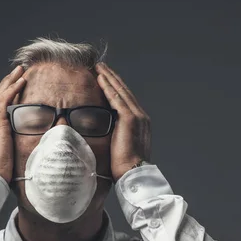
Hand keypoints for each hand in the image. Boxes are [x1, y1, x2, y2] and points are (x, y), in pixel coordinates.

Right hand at [0, 65, 25, 183]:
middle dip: (6, 84)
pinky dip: (11, 89)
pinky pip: (3, 101)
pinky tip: (20, 81)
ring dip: (10, 82)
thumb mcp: (7, 159)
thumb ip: (14, 150)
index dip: (4, 96)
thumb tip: (27, 151)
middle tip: (17, 72)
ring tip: (19, 71)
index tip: (13, 87)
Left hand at [95, 62, 151, 181]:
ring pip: (121, 91)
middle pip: (124, 92)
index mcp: (140, 123)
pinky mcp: (130, 119)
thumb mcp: (121, 146)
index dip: (116, 88)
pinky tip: (100, 78)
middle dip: (113, 78)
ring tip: (99, 67)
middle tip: (101, 66)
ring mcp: (137, 116)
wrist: (133, 173)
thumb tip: (104, 132)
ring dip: (109, 78)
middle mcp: (141, 116)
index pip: (126, 100)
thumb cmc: (124, 166)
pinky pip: (116, 98)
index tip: (106, 78)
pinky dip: (108, 87)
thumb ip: (116, 135)